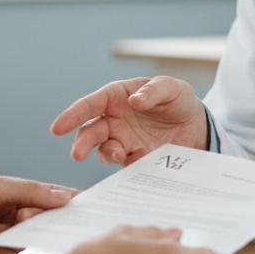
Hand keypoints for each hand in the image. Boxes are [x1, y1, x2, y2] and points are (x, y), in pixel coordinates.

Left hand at [0, 176, 78, 253]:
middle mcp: (12, 220)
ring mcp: (3, 242)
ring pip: (27, 243)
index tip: (84, 203)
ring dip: (5, 234)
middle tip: (21, 216)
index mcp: (14, 197)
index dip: (66, 201)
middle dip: (34, 219)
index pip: (48, 199)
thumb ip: (32, 191)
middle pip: (42, 223)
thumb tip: (67, 196)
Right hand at [51, 76, 207, 165]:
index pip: (90, 105)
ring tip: (121, 155)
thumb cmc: (178, 100)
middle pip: (90, 132)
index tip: (57, 128)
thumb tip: (134, 101)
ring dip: (108, 154)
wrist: (196, 126)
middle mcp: (114, 120)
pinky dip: (129, 166)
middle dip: (81, 143)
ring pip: (104, 151)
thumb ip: (154, 91)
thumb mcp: (172, 88)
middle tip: (77, 155)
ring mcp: (124, 141)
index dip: (72, 115)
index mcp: (116, 97)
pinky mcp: (136, 158)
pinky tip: (139, 162)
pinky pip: (126, 165)